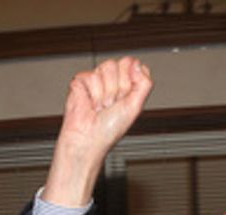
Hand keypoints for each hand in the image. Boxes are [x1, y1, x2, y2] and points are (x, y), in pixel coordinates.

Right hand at [42, 57, 152, 207]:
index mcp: (127, 86)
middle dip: (120, 87)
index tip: (126, 98)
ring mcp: (96, 80)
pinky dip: (93, 94)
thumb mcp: (136, 107)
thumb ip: (144, 83)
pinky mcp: (80, 81)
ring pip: (107, 67)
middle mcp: (112, 81)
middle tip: (113, 104)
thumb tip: (138, 64)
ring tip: (101, 106)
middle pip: (122, 63)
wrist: (88, 139)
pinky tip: (90, 105)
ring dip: (106, 92)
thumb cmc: (109, 130)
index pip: (135, 65)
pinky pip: (91, 76)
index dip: (132, 80)